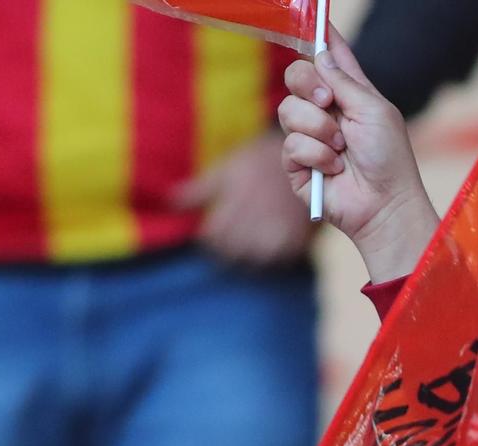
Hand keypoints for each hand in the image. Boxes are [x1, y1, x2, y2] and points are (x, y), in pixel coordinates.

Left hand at [175, 133, 312, 267]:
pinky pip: (279, 258)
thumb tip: (169, 203)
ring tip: (247, 243)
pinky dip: (271, 255)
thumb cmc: (259, 162)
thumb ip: (198, 190)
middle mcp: (256, 214)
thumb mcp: (227, 169)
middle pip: (233, 247)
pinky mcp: (297, 236)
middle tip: (229, 241)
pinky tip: (268, 245)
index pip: (214, 234)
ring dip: (247, 253)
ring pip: (254, 256)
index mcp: (236, 197)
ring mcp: (278, 226)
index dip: (209, 238)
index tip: (211, 234)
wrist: (308, 157)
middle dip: (226, 247)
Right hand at [278, 27, 437, 280]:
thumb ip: (345, 82)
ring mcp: (309, 136)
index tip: (316, 16)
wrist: (384, 204)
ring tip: (341, 148)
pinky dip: (316, 155)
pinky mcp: (297, 163)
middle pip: (295, 76)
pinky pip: (291, 143)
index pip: (329, 59)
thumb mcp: (374, 111)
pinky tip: (334, 169)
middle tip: (328, 101)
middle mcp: (326, 111)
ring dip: (319, 128)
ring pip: (288, 110)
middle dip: (308, 84)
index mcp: (349, 94)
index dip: (320, 38)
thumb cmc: (389, 159)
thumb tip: (321, 56)